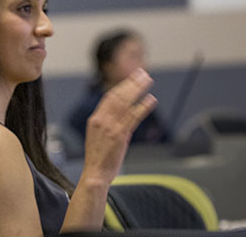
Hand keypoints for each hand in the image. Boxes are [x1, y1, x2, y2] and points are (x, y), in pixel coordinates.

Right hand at [82, 68, 156, 184]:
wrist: (94, 173)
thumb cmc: (98, 157)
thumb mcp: (97, 136)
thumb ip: (106, 124)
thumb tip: (118, 115)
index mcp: (95, 119)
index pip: (109, 97)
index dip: (121, 86)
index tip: (131, 78)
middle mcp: (101, 120)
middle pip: (118, 95)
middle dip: (131, 83)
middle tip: (142, 73)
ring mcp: (110, 127)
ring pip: (125, 102)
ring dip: (138, 89)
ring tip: (148, 80)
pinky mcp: (119, 135)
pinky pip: (133, 117)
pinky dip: (142, 107)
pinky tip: (151, 99)